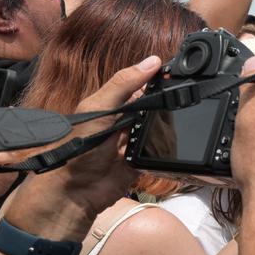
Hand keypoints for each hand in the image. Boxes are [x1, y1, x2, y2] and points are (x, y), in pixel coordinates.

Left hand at [3, 56, 162, 237]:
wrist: (75, 192)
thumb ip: (123, 84)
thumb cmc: (77, 149)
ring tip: (170, 128)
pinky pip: (162, 152)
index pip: (141, 84)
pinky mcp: (143, 160)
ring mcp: (134, 141)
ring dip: (167, 129)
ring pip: (161, 128)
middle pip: (155, 106)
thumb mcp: (98, 108)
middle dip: (166, 105)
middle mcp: (125, 120)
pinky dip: (166, 150)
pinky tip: (169, 146)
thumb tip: (152, 62)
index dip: (157, 78)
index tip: (176, 73)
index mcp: (113, 102)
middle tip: (178, 103)